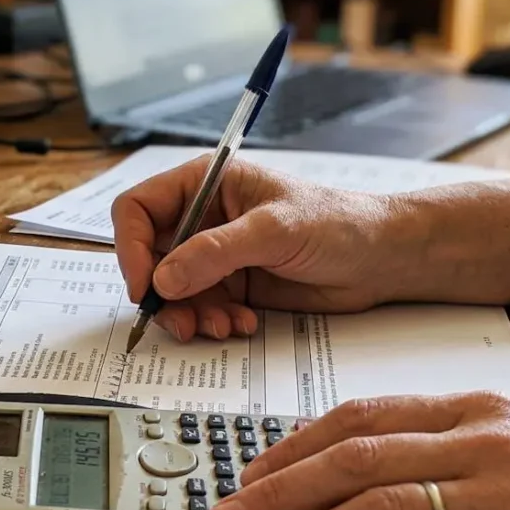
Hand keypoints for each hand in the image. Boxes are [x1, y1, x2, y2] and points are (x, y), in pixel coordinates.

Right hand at [111, 156, 398, 341]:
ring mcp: (216, 254)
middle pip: (150, 257)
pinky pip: (200, 309)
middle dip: (163, 293)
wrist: (380, 259)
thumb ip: (216, 253)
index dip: (130, 247)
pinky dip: (213, 322)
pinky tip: (243, 324)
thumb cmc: (337, 223)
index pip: (138, 208)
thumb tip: (164, 278)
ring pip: (173, 290)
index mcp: (205, 183)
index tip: (144, 286)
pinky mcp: (233, 285)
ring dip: (190, 315)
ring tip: (223, 326)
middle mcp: (203, 217)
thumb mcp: (274, 230)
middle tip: (182, 321)